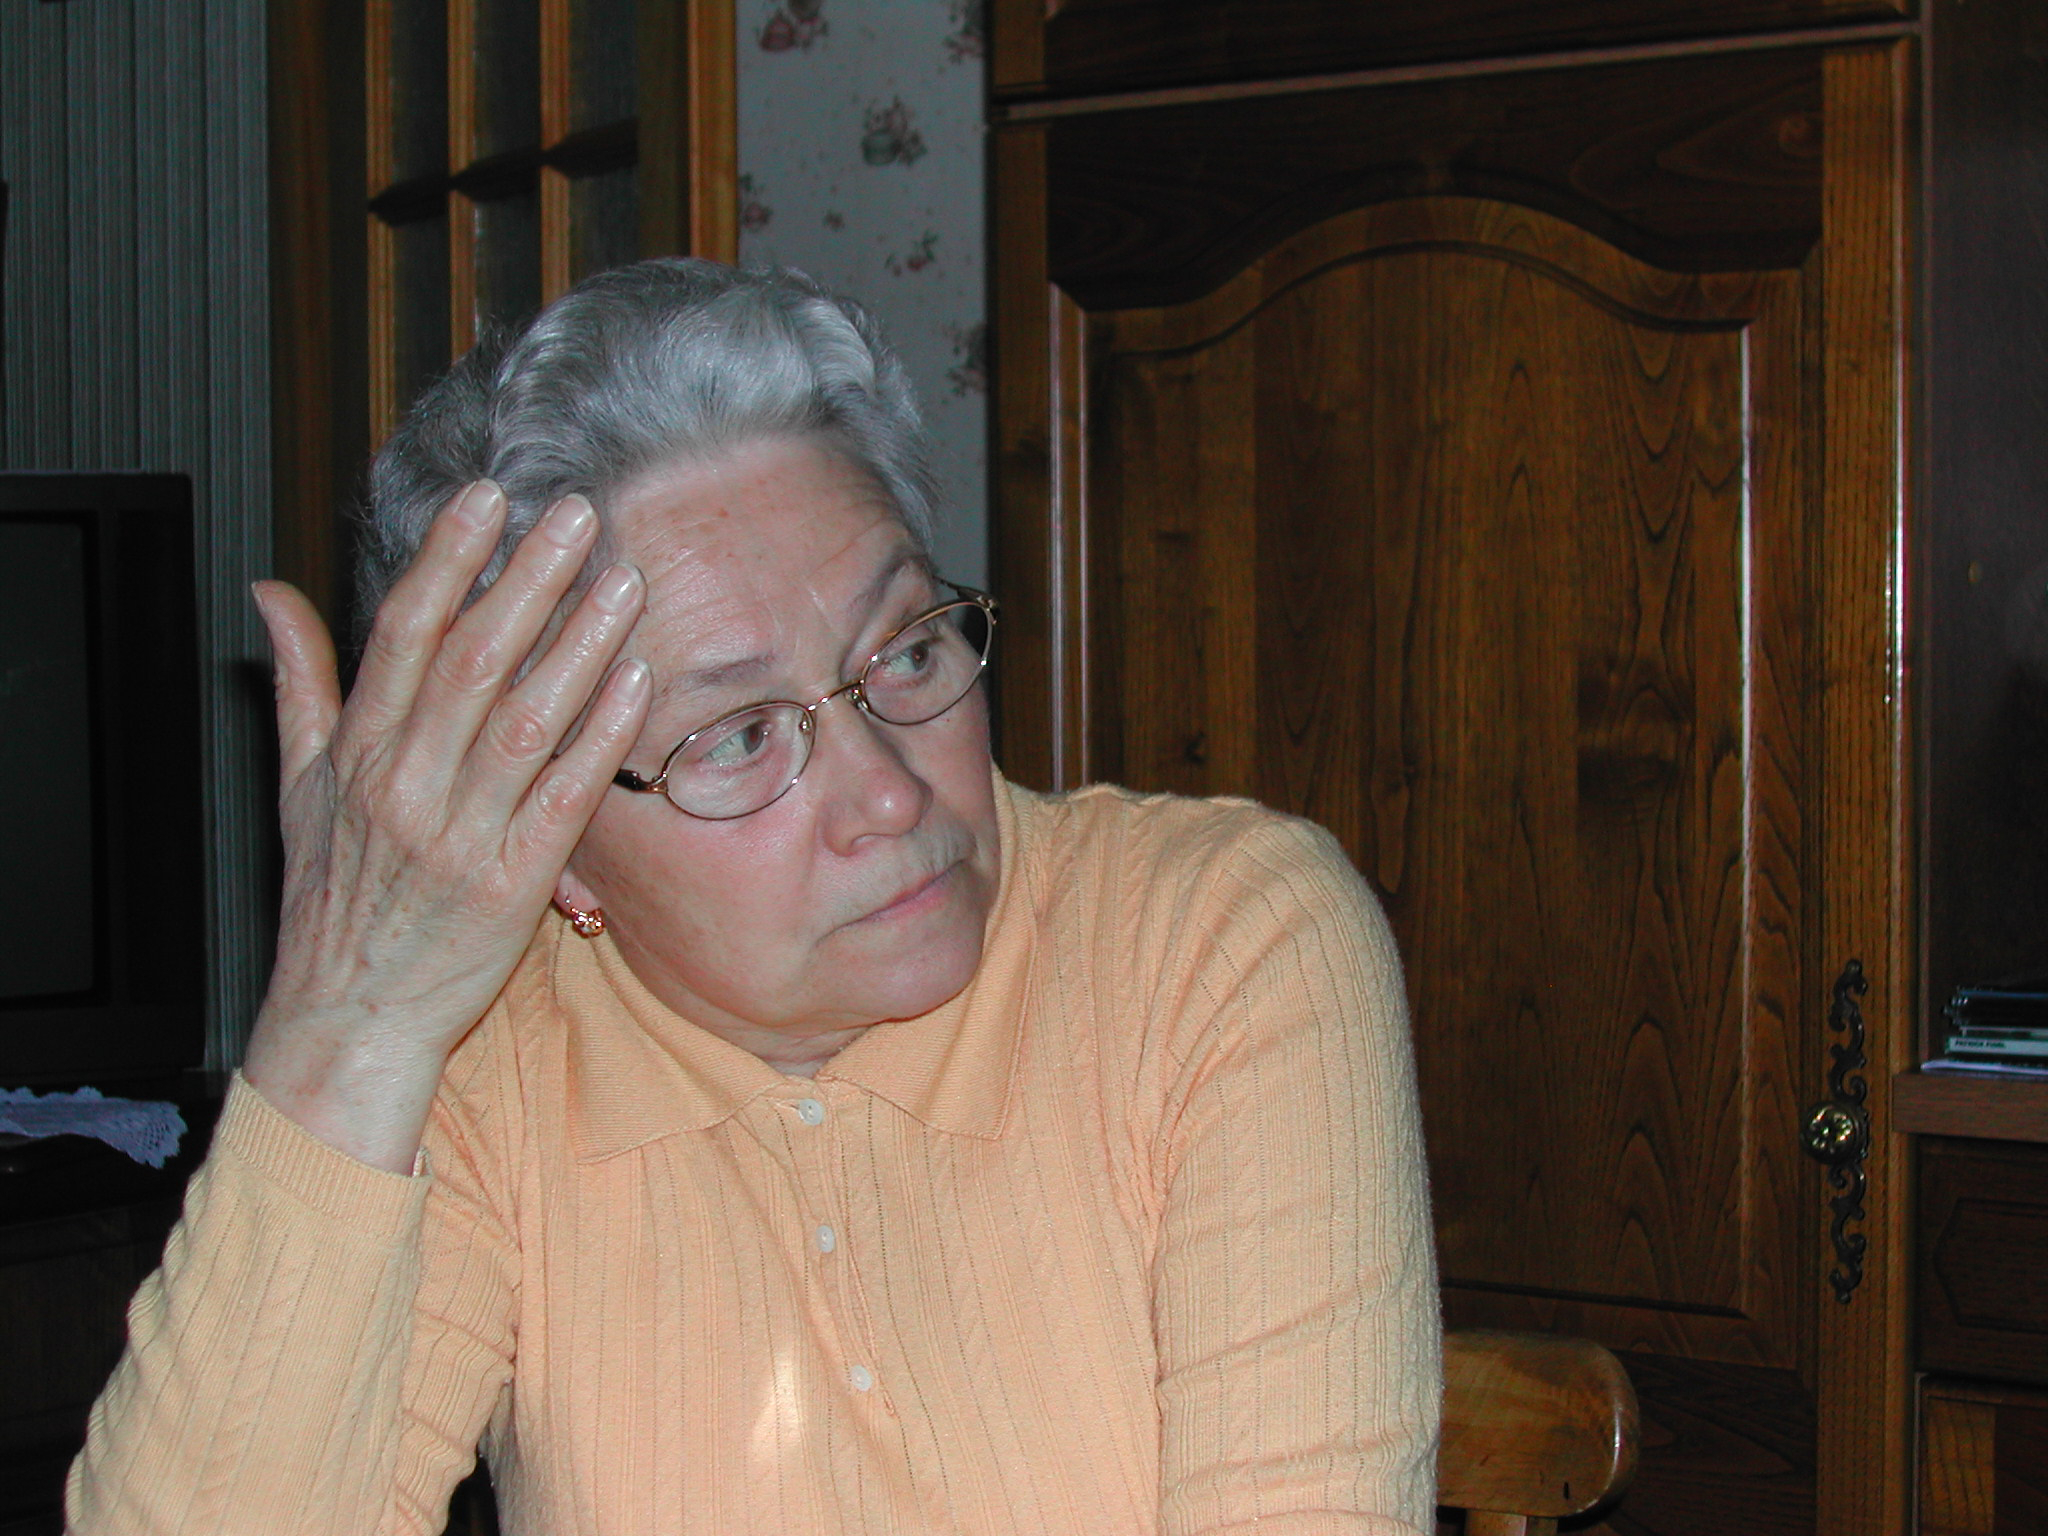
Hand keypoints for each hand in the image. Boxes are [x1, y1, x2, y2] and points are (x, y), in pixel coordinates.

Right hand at [242, 482, 649, 1171]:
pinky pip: (564, 795)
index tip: (486, 500)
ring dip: (579, 644)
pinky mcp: (513, 884)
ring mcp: (461, 833)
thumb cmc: (329, 901)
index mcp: (357, 752)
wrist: (347, 1017)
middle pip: (474, 660)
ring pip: (527, 718)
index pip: (402, 634)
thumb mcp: (295, 785)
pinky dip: (601, 737)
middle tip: (578, 514)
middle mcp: (406, 783)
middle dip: (528, 579)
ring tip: (623, 581)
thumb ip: (298, 681)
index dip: (446, 560)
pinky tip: (636, 683)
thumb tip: (271, 593)